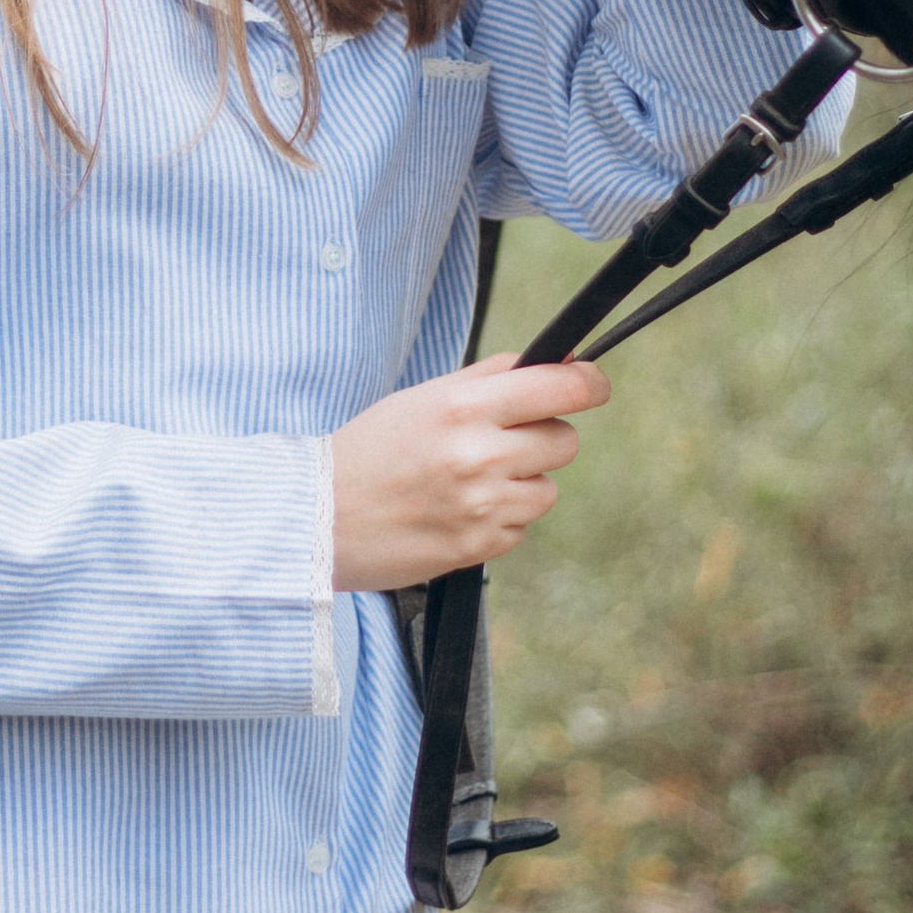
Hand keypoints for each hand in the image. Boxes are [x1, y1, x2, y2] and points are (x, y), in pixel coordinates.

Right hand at [329, 356, 607, 589]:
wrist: (319, 517)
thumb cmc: (371, 449)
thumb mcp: (423, 398)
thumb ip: (491, 379)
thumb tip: (561, 363)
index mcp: (463, 408)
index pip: (560, 388)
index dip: (589, 384)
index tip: (593, 386)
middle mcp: (478, 456)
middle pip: (564, 440)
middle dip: (542, 438)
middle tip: (502, 441)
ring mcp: (481, 506)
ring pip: (548, 489)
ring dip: (521, 483)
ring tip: (470, 482)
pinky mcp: (479, 548)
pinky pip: (521, 526)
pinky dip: (499, 518)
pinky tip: (457, 511)